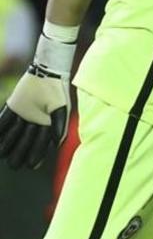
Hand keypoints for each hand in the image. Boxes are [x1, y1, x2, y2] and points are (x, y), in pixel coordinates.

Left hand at [0, 34, 73, 168]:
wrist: (47, 73)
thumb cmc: (57, 92)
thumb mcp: (61, 110)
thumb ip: (58, 127)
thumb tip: (55, 145)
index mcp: (47, 124)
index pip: (41, 142)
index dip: (37, 154)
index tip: (31, 165)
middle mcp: (34, 121)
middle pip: (25, 140)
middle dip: (20, 153)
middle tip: (14, 165)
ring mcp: (23, 114)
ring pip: (13, 132)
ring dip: (7, 144)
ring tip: (2, 155)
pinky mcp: (13, 106)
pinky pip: (3, 120)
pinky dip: (0, 129)